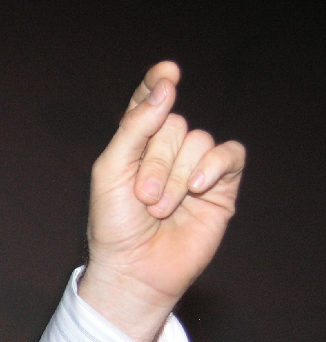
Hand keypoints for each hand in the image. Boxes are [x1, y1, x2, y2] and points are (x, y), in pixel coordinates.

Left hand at [79, 61, 245, 341]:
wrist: (135, 269)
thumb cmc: (114, 225)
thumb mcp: (111, 170)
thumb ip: (134, 127)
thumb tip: (166, 86)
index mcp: (135, 145)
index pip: (150, 102)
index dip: (158, 84)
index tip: (168, 72)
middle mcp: (166, 152)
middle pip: (174, 125)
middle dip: (156, 160)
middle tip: (142, 197)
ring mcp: (195, 168)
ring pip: (199, 142)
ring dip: (176, 176)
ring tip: (160, 208)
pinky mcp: (221, 187)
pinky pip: (230, 155)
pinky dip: (214, 167)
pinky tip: (197, 190)